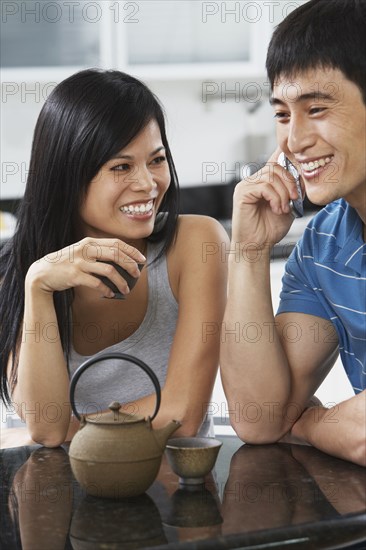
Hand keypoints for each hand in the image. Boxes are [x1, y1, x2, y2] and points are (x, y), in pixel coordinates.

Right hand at [25, 237, 145, 297]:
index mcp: (90, 242)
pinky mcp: (75, 276)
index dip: (131, 251)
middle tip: (137, 275)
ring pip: (109, 271)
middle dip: (130, 265)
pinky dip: (106, 290)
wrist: (43, 272)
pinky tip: (110, 294)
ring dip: (121, 282)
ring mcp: (80, 262)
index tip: (142, 260)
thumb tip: (122, 261)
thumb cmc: (67, 263)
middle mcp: (86, 249)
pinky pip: (96, 283)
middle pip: (115, 255)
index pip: (116, 243)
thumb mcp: (82, 252)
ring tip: (126, 290)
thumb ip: (98, 253)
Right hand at [231, 148, 301, 247]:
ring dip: (283, 193)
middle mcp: (252, 181)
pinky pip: (263, 186)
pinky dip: (275, 198)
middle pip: (275, 167)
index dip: (292, 176)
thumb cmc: (269, 229)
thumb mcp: (288, 206)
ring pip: (271, 176)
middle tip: (294, 200)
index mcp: (262, 182)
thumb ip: (293, 191)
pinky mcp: (242, 193)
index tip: (298, 193)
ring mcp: (245, 186)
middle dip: (290, 183)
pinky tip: (276, 209)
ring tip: (283, 209)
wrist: (257, 246)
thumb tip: (303, 178)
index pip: (278, 166)